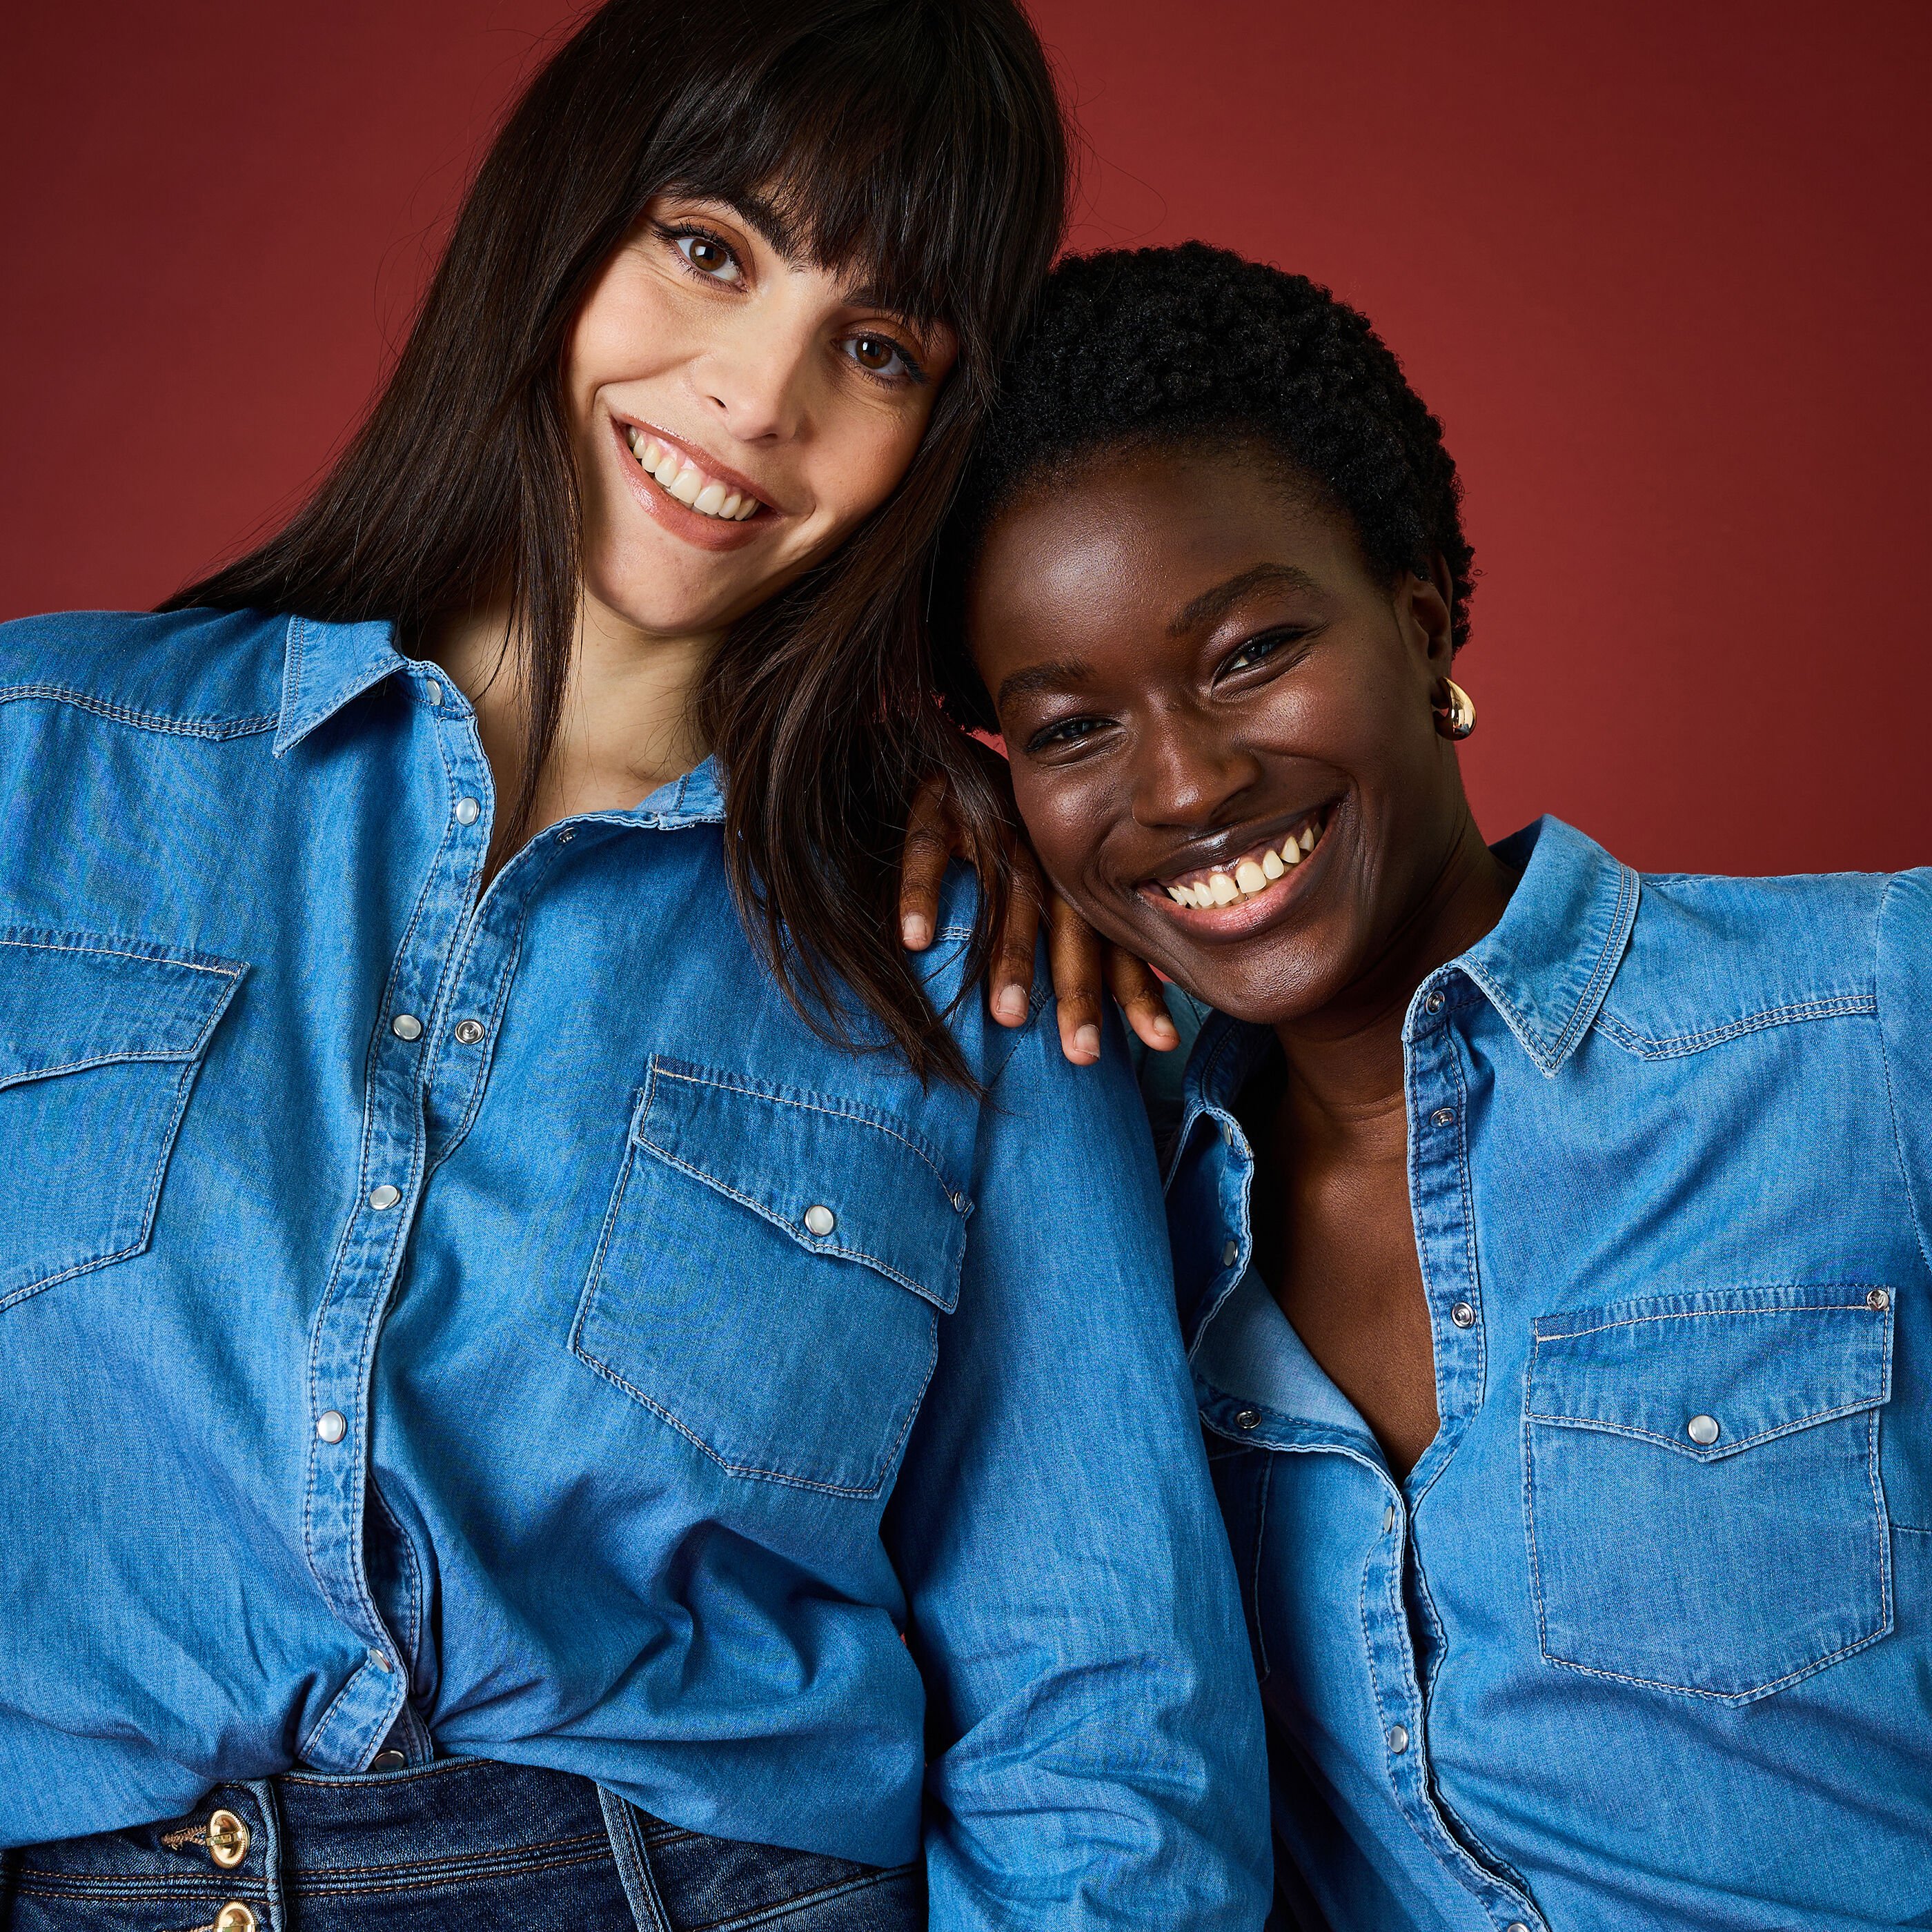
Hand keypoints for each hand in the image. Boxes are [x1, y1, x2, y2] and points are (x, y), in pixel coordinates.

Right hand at [898, 773, 1178, 1065]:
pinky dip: (921, 891)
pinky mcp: (937, 799)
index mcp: (1072, 873)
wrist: (939, 739)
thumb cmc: (990, 823)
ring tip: (1010, 1017)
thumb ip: (1067, 935)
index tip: (1163, 1042)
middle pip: (1070, 925)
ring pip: (1009, 893)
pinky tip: (915, 941)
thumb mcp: (1037, 874)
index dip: (1137, 987)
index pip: (1113, 937)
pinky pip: (928, 846)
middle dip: (1080, 989)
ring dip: (1011, 956)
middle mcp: (1043, 849)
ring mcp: (992, 821)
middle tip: (1083, 1053)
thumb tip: (1095, 1023)